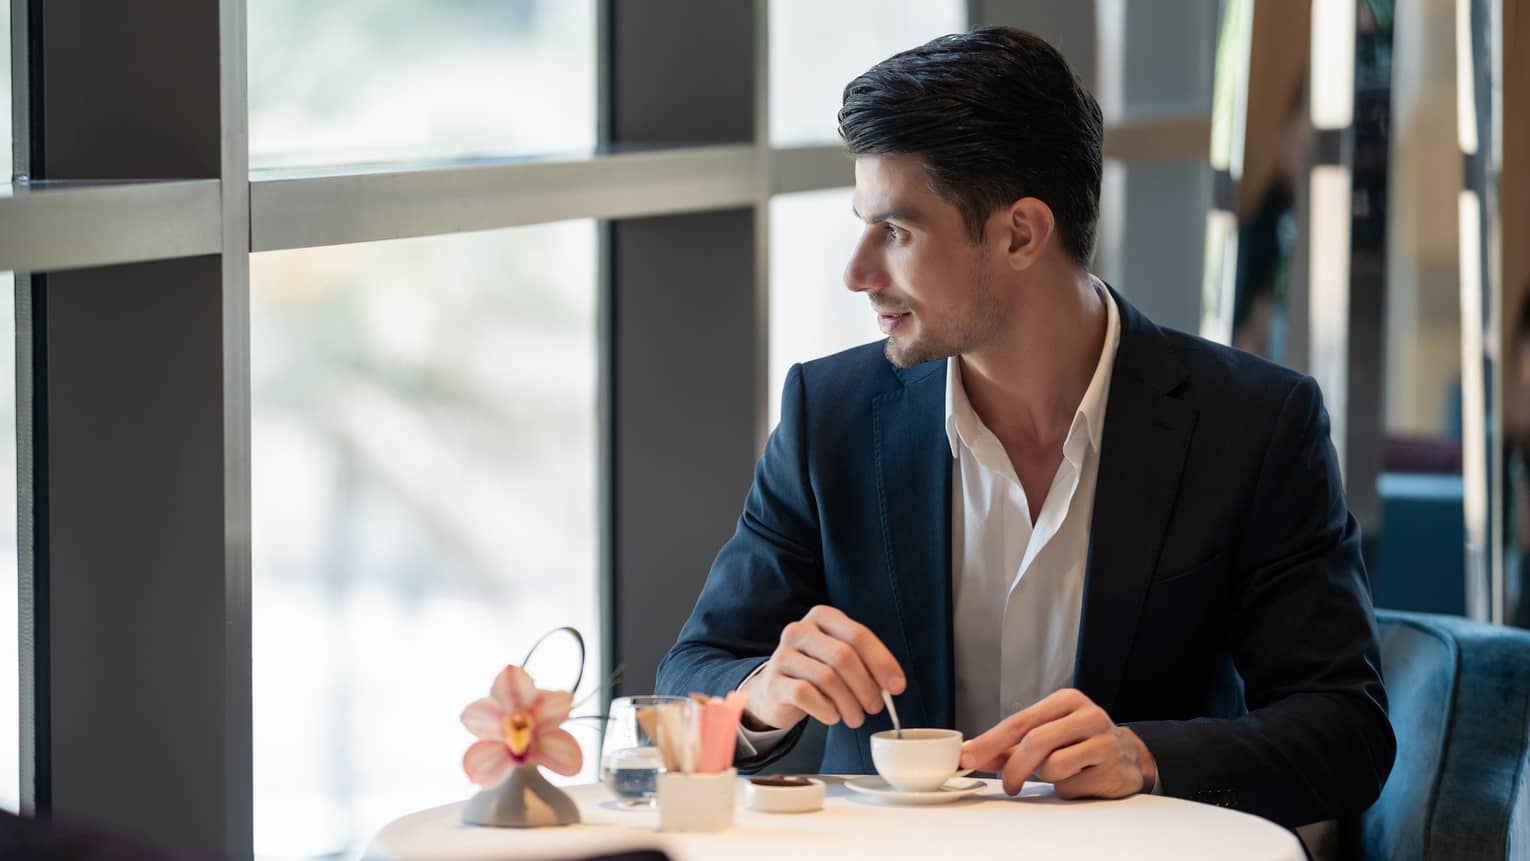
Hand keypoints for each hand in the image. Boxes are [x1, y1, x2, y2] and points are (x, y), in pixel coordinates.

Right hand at [739, 605, 905, 730]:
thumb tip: (893, 685)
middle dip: (866, 686)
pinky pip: (805, 694)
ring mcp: (783, 654)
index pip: (858, 635)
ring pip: (826, 678)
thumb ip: (866, 665)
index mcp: (823, 617)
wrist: (777, 689)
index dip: (882, 662)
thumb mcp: (841, 659)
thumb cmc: (818, 671)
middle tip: (875, 707)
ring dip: (848, 703)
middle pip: (843, 656)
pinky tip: (832, 717)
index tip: (897, 687)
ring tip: (856, 718)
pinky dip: (825, 709)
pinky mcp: (773, 681)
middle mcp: (800, 630)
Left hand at [959, 688, 1156, 798]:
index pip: (1019, 721)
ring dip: (1047, 777)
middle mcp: (1087, 714)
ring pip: (1053, 765)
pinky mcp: (1112, 769)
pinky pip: (1072, 785)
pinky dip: (1067, 788)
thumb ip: (1010, 745)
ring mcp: (1103, 741)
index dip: (990, 742)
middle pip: (1035, 741)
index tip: (967, 758)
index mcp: (1066, 700)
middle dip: (1013, 767)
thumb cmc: (1080, 742)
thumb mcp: (1047, 734)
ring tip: (1061, 770)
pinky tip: (1081, 777)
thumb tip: (974, 755)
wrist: (1130, 757)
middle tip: (1007, 785)